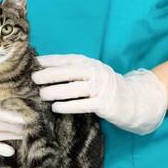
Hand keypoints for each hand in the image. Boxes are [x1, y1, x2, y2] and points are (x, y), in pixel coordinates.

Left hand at [32, 55, 167, 134]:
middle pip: (69, 72)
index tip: (34, 63)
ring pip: (74, 88)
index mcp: (90, 63)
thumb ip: (73, 71)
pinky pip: (83, 104)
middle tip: (34, 79)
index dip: (50, 60)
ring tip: (42, 95)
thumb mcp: (90, 74)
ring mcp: (100, 87)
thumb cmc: (103, 87)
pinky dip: (68, 106)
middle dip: (50, 74)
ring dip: (56, 91)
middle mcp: (95, 72)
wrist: (133, 100)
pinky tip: (56, 107)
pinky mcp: (104, 103)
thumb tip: (44, 71)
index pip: (67, 59)